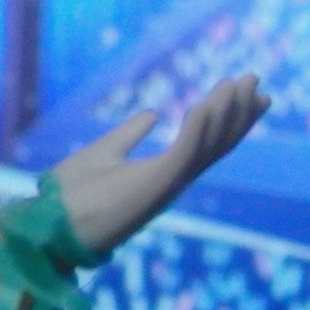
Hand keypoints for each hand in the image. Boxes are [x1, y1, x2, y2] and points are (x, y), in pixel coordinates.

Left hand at [51, 74, 268, 254]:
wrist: (51, 228)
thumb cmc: (73, 194)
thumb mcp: (104, 152)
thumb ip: (130, 134)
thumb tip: (152, 114)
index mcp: (163, 173)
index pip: (205, 142)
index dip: (227, 117)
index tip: (245, 91)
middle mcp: (172, 179)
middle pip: (216, 142)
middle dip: (238, 112)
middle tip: (257, 81)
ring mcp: (166, 184)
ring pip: (207, 145)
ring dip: (225, 113)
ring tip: (240, 83)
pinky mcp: (153, 186)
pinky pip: (181, 154)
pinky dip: (196, 130)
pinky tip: (205, 105)